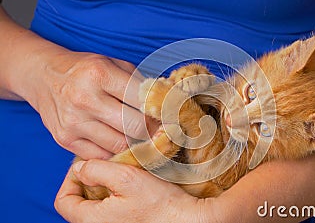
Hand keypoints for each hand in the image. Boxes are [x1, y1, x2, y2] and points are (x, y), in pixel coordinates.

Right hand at [26, 51, 157, 158]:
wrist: (44, 76)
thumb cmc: (85, 70)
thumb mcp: (113, 64)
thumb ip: (139, 82)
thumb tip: (166, 104)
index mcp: (100, 74)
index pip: (142, 100)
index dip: (160, 111)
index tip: (169, 118)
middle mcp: (85, 99)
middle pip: (133, 127)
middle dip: (151, 131)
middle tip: (158, 131)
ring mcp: (73, 122)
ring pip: (119, 145)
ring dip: (134, 144)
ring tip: (140, 137)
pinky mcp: (64, 139)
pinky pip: (101, 155)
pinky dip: (114, 152)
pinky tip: (119, 142)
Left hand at [55, 160, 222, 222]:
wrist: (185, 219)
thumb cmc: (159, 203)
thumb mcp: (125, 178)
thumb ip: (95, 170)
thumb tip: (79, 167)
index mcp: (91, 220)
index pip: (63, 200)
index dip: (70, 178)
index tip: (86, 164)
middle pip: (78, 202)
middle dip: (88, 180)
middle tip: (105, 165)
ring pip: (95, 204)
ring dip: (103, 185)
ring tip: (119, 172)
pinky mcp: (125, 222)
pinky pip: (110, 208)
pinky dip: (114, 193)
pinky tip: (130, 183)